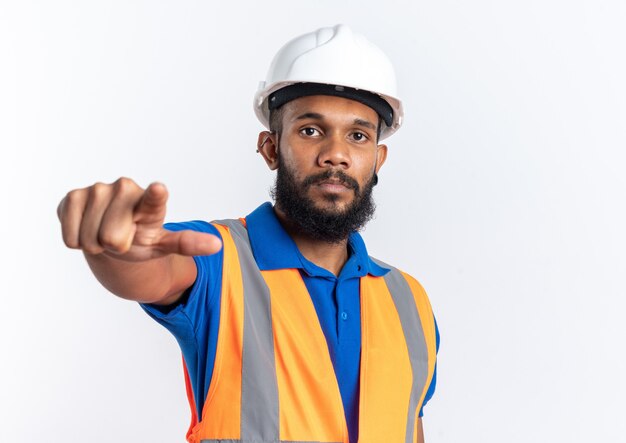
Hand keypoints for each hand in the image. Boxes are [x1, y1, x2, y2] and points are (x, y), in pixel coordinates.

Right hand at [57, 178, 221, 261]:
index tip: (158, 190)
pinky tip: (86, 228)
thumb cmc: (141, 237)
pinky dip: (76, 241)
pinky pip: (70, 235)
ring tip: (103, 232)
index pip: (154, 199)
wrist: (111, 235)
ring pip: (89, 238)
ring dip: (94, 244)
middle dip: (113, 245)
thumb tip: (216, 246)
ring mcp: (97, 189)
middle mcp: (124, 188)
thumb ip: (187, 243)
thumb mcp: (163, 244)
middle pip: (112, 237)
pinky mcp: (72, 196)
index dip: (155, 196)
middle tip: (119, 237)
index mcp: (151, 201)